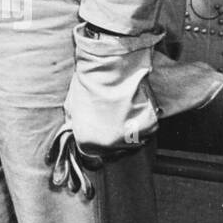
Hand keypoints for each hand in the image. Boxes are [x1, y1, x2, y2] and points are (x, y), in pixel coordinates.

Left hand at [45, 24, 158, 195]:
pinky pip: (146, 128)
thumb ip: (75, 124)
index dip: (94, 141)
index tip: (98, 131)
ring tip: (121, 106)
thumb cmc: (88, 83)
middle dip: (111, 135)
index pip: (90, 155)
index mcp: (88, 143)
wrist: (110, 67)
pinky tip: (133, 102)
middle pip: (113, 149)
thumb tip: (75, 131)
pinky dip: (142, 119)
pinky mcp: (149, 128)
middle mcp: (110, 147)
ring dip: (128, 128)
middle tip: (111, 114)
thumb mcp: (72, 106)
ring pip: (131, 139)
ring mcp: (132, 139)